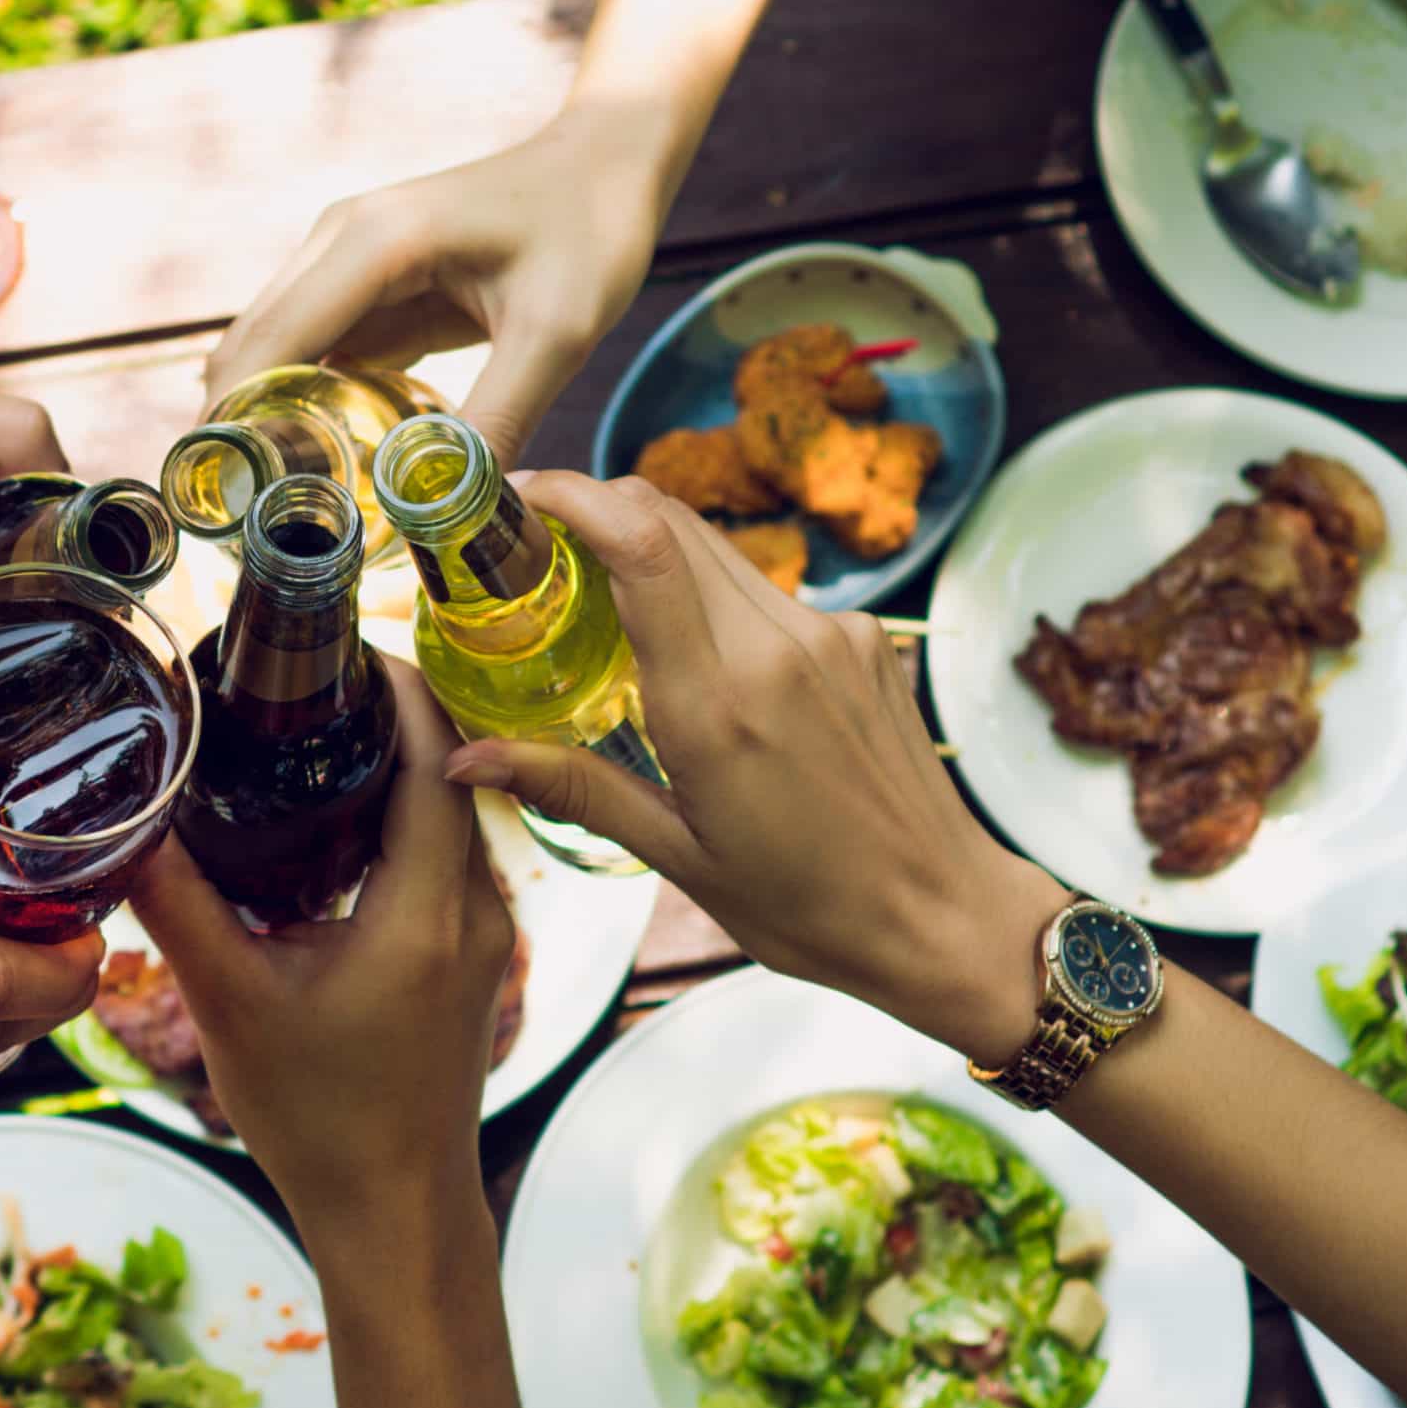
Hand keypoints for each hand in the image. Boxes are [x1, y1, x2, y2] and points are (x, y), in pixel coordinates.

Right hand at [131, 671, 514, 1222]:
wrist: (395, 1212)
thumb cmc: (321, 1122)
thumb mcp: (231, 1004)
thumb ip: (175, 906)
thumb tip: (121, 823)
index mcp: (426, 913)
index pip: (435, 757)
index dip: (396, 684)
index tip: (339, 639)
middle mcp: (478, 912)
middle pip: (452, 770)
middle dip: (392, 708)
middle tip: (314, 667)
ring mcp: (487, 936)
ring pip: (455, 813)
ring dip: (403, 761)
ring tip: (323, 722)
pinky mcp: (476, 959)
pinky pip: (451, 854)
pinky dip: (407, 816)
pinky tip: (344, 811)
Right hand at [206, 112, 663, 467]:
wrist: (605, 162)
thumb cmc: (590, 230)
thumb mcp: (559, 333)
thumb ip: (499, 418)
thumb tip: (453, 512)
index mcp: (374, 242)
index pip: (269, 342)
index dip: (236, 423)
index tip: (229, 504)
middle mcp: (339, 239)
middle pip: (251, 347)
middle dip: (239, 430)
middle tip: (248, 526)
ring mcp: (345, 255)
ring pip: (274, 349)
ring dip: (269, 418)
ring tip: (279, 508)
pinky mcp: (365, 279)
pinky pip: (316, 349)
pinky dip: (310, 401)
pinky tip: (326, 463)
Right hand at [442, 472, 1069, 1058]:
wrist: (941, 915)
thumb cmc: (808, 907)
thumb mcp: (677, 857)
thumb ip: (572, 786)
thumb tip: (464, 759)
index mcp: (719, 705)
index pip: (641, 547)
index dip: (572, 495)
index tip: (517, 492)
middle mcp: (778, 650)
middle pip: (670, 521)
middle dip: (596, 508)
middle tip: (535, 540)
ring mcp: (831, 636)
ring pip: (717, 550)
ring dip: (650, 550)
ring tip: (601, 597)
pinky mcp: (864, 641)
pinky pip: (766, 591)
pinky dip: (711, 595)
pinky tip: (692, 651)